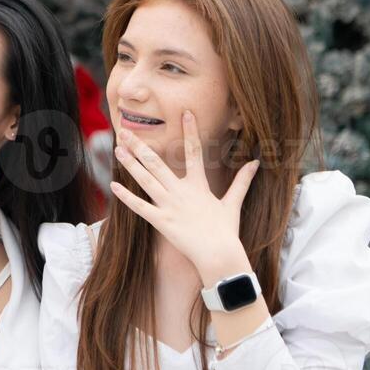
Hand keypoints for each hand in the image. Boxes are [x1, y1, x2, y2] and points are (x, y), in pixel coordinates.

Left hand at [109, 110, 259, 282]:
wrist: (219, 255)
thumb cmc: (226, 231)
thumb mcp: (234, 203)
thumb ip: (242, 181)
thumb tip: (256, 163)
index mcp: (198, 185)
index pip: (194, 152)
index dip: (190, 131)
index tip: (184, 114)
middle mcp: (181, 192)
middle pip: (157, 163)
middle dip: (141, 145)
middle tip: (125, 131)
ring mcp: (169, 206)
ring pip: (146, 180)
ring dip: (131, 164)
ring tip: (117, 149)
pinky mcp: (161, 222)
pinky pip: (140, 207)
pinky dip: (126, 197)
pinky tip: (113, 186)